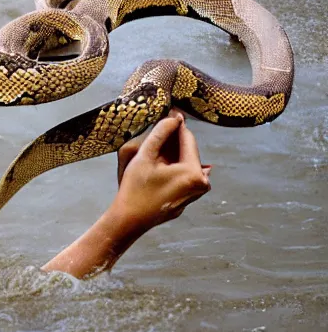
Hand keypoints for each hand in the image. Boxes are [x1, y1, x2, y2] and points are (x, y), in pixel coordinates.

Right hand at [112, 109, 211, 231]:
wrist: (129, 220)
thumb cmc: (135, 190)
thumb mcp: (145, 156)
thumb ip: (161, 133)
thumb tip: (173, 118)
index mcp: (194, 172)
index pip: (188, 139)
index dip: (177, 124)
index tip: (170, 112)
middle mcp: (201, 183)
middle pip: (188, 152)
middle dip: (174, 140)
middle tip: (161, 127)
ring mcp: (196, 194)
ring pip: (185, 164)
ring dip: (172, 154)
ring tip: (155, 147)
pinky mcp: (188, 199)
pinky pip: (183, 177)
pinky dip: (173, 168)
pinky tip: (157, 165)